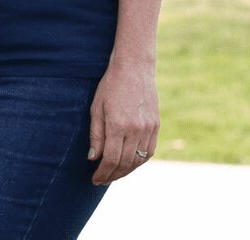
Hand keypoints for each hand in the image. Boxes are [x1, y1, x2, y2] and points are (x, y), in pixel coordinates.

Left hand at [87, 57, 158, 184]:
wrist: (134, 68)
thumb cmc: (110, 86)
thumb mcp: (96, 108)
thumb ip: (95, 135)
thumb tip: (93, 158)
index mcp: (118, 125)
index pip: (111, 159)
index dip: (102, 172)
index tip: (94, 179)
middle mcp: (135, 129)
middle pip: (125, 163)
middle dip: (112, 175)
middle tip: (102, 180)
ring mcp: (148, 128)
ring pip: (138, 160)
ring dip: (126, 171)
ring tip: (114, 175)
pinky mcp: (156, 126)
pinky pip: (149, 152)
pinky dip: (139, 162)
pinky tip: (130, 164)